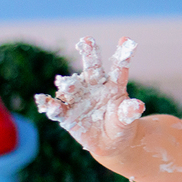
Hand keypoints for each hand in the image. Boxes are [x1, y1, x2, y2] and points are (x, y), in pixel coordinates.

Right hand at [35, 37, 145, 155]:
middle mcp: (94, 86)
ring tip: (65, 83)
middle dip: (89, 54)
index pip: (119, 68)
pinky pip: (57, 108)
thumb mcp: (126, 120)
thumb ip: (129, 112)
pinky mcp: (67, 113)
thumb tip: (138, 106)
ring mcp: (79, 98)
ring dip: (68, 84)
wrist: (108, 142)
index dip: (123, 55)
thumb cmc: (120, 125)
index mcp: (113, 85)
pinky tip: (43, 101)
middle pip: (92, 68)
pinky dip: (50, 105)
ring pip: (72, 86)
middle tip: (87, 40)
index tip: (126, 40)